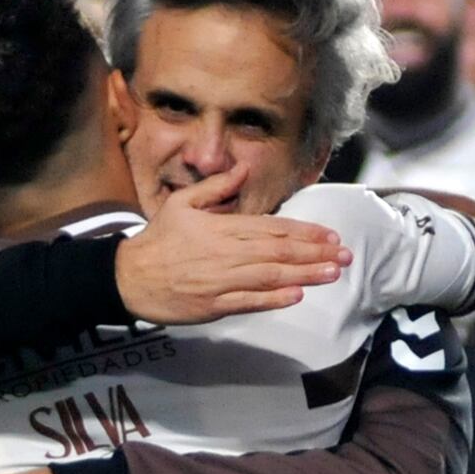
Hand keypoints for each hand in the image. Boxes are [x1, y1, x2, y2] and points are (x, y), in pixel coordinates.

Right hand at [113, 168, 345, 325]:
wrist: (129, 277)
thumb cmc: (158, 240)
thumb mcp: (182, 203)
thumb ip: (216, 188)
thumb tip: (243, 168)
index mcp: (222, 227)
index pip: (271, 227)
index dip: (304, 231)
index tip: (330, 235)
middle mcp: (226, 252)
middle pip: (278, 251)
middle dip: (315, 253)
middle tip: (345, 255)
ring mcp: (221, 280)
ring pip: (270, 275)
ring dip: (304, 274)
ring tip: (332, 273)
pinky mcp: (214, 305)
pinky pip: (249, 301)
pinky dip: (273, 298)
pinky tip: (296, 295)